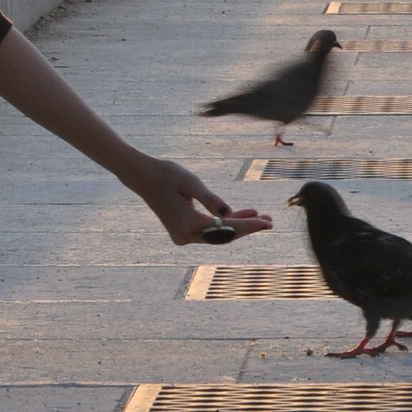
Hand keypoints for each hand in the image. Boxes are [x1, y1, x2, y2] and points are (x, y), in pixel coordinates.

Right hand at [131, 157, 272, 245]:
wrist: (141, 176)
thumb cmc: (165, 174)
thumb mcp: (190, 182)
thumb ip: (210, 199)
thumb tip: (229, 213)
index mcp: (188, 223)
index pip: (225, 228)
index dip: (249, 226)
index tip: (267, 223)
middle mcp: (185, 235)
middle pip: (224, 236)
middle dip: (247, 228)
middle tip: (269, 220)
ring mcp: (182, 236)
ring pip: (217, 235)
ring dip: (237, 225)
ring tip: (259, 216)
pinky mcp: (182, 232)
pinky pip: (209, 231)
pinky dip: (224, 224)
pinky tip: (240, 214)